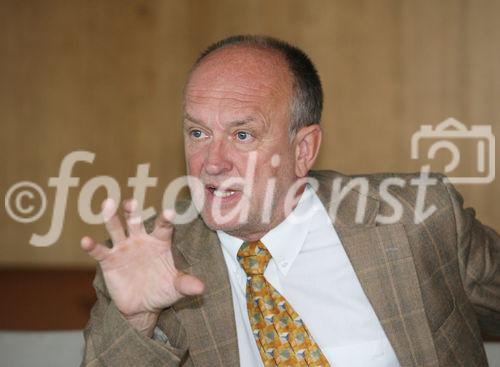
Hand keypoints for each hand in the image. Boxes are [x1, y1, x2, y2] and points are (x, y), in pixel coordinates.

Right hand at [81, 199, 203, 334]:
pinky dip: (92, 246)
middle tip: (132, 202)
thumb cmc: (162, 291)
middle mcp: (141, 240)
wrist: (143, 307)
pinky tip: (85, 240)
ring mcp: (124, 248)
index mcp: (160, 242)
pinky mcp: (109, 261)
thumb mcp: (176, 288)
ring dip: (111, 217)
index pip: (163, 227)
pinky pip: (100, 251)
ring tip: (107, 204)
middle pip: (137, 222)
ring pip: (117, 229)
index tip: (169, 212)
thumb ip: (186, 284)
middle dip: (134, 211)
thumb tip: (201, 288)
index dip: (165, 219)